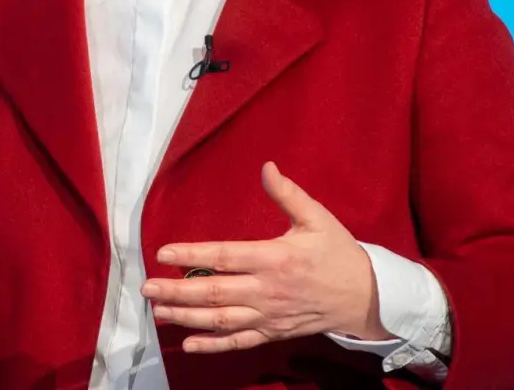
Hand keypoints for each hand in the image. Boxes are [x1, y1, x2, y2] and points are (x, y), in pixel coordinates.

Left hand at [140, 162, 388, 353]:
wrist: (366, 297)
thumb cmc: (338, 252)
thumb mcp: (317, 218)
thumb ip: (288, 194)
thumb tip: (267, 167)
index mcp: (275, 258)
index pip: (224, 256)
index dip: (192, 254)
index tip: (164, 253)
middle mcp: (267, 290)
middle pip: (214, 292)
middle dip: (177, 290)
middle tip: (147, 287)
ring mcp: (269, 315)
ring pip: (221, 320)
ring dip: (186, 316)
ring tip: (159, 310)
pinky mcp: (273, 332)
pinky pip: (239, 342)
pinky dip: (212, 345)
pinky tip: (187, 343)